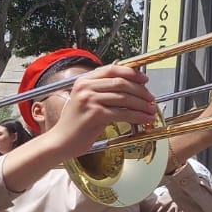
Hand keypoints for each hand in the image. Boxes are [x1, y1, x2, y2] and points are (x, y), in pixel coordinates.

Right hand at [40, 64, 156, 156]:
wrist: (60, 141)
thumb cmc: (74, 125)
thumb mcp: (86, 102)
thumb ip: (103, 92)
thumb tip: (130, 90)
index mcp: (84, 81)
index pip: (112, 69)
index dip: (132, 73)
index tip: (144, 80)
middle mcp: (85, 87)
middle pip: (121, 83)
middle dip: (141, 91)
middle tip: (151, 99)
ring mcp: (89, 100)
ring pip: (124, 98)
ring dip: (142, 105)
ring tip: (151, 111)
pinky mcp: (95, 114)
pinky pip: (122, 113)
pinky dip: (137, 116)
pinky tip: (144, 120)